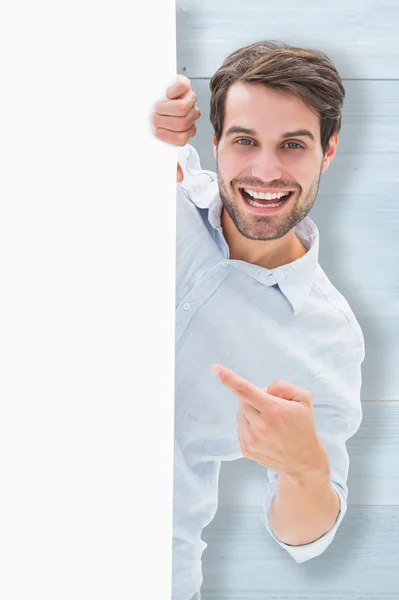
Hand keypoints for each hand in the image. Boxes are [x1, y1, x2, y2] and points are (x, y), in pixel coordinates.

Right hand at [152, 75, 200, 181]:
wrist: (146, 97)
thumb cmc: (152, 122)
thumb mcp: (158, 141)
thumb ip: (169, 159)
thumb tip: (179, 178)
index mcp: (186, 130)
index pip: (182, 139)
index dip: (168, 137)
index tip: (156, 132)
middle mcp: (190, 115)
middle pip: (184, 124)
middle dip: (165, 123)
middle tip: (154, 120)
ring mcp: (189, 99)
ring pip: (185, 109)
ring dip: (167, 109)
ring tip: (157, 108)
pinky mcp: (184, 84)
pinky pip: (184, 88)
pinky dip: (173, 92)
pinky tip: (166, 94)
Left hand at [210, 364, 328, 480]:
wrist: (302, 460)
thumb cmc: (303, 427)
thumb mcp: (303, 399)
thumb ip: (283, 386)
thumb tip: (264, 388)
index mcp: (273, 410)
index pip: (246, 390)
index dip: (228, 378)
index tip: (215, 368)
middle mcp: (260, 426)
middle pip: (243, 400)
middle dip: (254, 399)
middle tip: (270, 408)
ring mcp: (252, 439)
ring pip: (241, 413)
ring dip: (251, 413)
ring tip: (269, 423)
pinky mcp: (246, 449)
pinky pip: (240, 427)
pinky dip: (249, 425)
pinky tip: (264, 432)